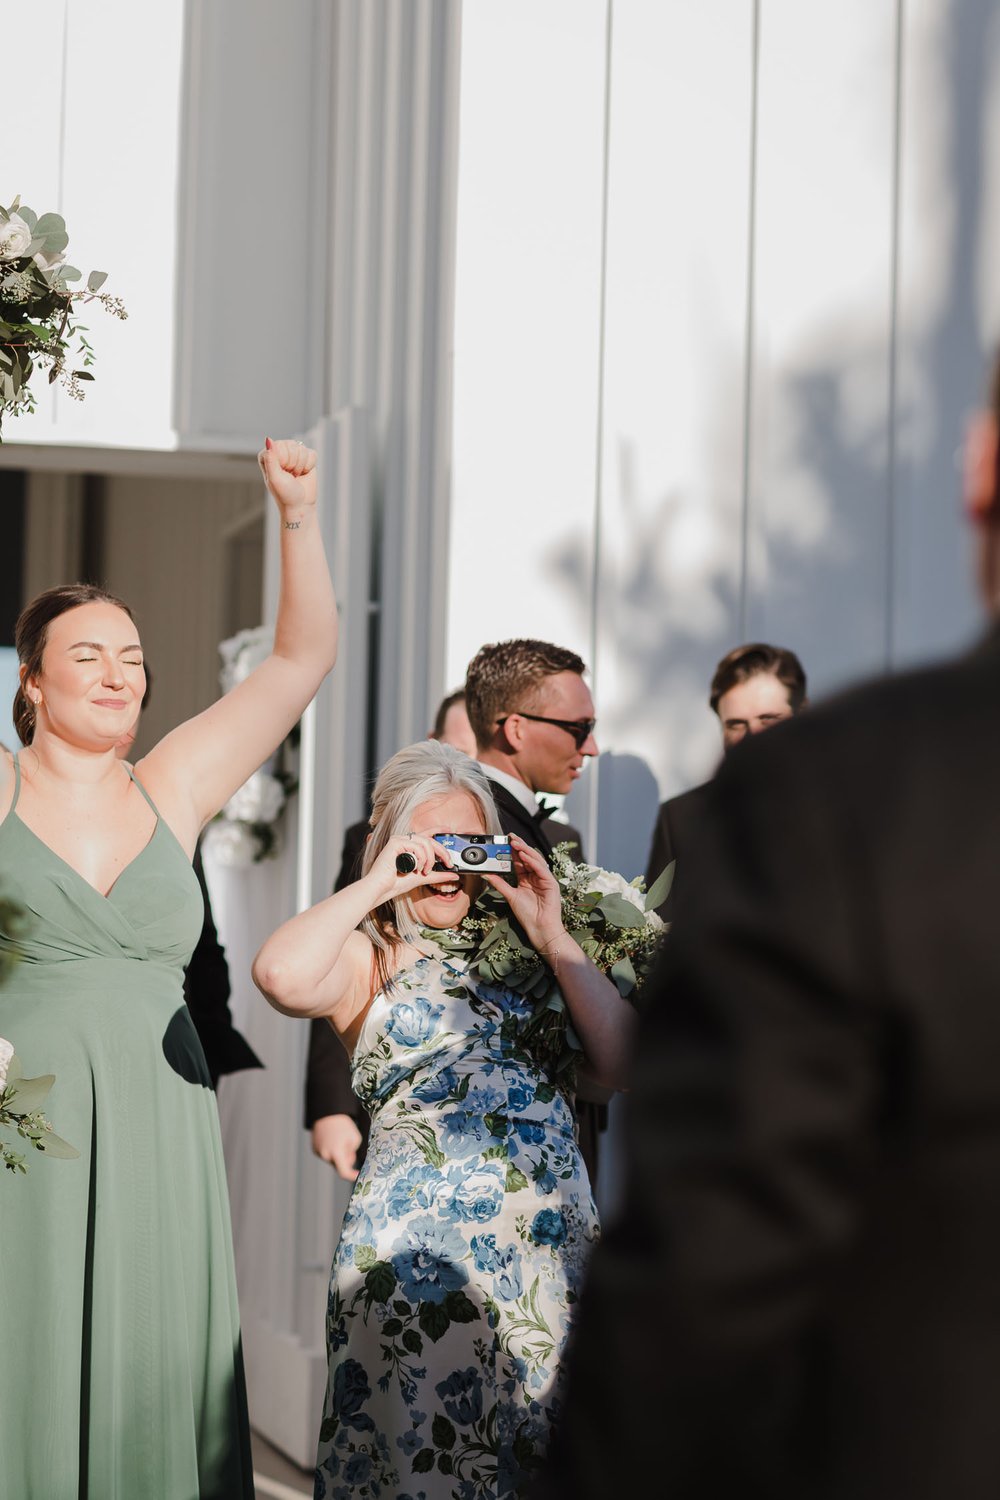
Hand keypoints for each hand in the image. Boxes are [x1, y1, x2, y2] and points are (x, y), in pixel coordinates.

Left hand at [258, 436, 317, 513]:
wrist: (300, 505)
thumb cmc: (285, 494)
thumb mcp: (274, 478)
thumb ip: (270, 459)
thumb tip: (268, 439)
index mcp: (267, 455)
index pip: (278, 446)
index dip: (283, 460)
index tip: (282, 473)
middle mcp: (279, 452)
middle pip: (291, 445)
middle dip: (293, 463)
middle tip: (290, 476)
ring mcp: (293, 454)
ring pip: (301, 448)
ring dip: (300, 466)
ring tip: (296, 476)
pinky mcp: (306, 457)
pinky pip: (311, 453)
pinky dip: (309, 466)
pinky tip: (304, 473)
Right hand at [310, 1114, 362, 1180]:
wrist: (328, 1112)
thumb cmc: (344, 1125)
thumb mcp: (355, 1139)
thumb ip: (352, 1153)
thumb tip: (347, 1162)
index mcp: (336, 1153)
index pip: (344, 1172)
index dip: (351, 1176)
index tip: (358, 1175)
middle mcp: (325, 1155)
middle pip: (338, 1165)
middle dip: (345, 1159)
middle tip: (348, 1145)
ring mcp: (318, 1152)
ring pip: (332, 1160)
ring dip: (337, 1154)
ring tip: (338, 1138)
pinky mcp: (314, 1149)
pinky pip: (325, 1154)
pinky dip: (330, 1150)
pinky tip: (331, 1139)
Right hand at [364, 833, 457, 905]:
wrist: (382, 889)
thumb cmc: (396, 883)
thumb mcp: (423, 877)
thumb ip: (438, 875)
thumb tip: (454, 874)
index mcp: (408, 846)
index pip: (425, 834)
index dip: (437, 830)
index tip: (448, 829)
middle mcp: (403, 840)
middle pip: (429, 839)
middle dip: (442, 851)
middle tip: (448, 863)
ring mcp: (398, 840)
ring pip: (425, 842)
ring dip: (429, 859)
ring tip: (425, 870)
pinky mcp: (395, 843)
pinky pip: (416, 846)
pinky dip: (420, 858)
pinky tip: (416, 868)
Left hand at [482, 835, 564, 952]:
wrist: (539, 927)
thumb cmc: (528, 914)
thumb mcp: (510, 895)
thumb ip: (499, 883)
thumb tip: (486, 874)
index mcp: (527, 878)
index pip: (519, 861)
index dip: (512, 850)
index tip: (504, 841)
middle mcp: (536, 876)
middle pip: (528, 857)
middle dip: (519, 846)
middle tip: (510, 837)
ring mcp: (544, 879)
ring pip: (535, 860)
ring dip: (526, 851)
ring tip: (516, 843)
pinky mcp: (551, 883)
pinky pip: (541, 869)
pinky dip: (533, 862)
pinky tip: (525, 856)